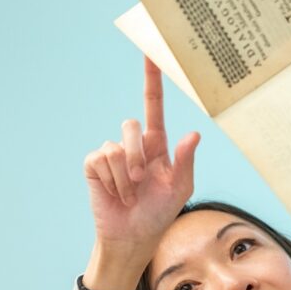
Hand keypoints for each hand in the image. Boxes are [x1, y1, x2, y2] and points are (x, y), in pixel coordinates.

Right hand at [83, 58, 199, 259]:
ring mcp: (112, 153)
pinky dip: (112, 180)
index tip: (151, 53)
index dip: (151, 79)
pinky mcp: (94, 165)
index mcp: (157, 144)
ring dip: (127, 174)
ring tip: (131, 193)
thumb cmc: (160, 213)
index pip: (153, 104)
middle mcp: (133, 144)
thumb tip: (195, 134)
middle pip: (131, 124)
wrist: (134, 237)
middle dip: (138, 154)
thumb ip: (186, 161)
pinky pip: (101, 158)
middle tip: (142, 181)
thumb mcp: (180, 188)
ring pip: (117, 145)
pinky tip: (115, 192)